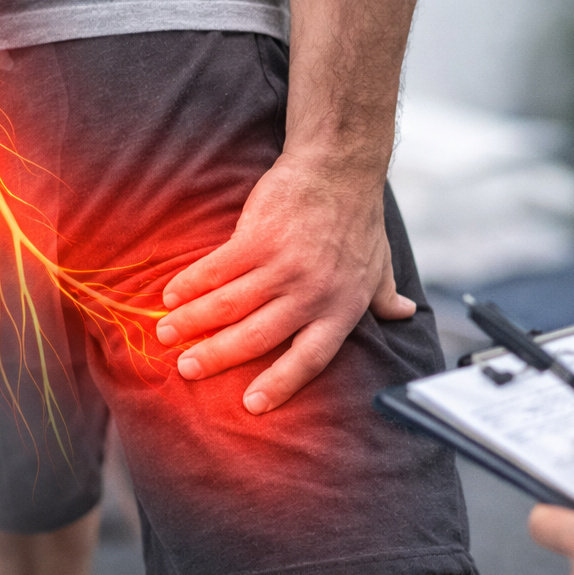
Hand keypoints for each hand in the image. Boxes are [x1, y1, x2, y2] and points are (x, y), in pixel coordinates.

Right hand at [155, 150, 415, 413]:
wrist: (338, 168)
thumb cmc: (357, 219)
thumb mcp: (378, 265)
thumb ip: (385, 297)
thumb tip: (406, 315)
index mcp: (340, 309)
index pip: (309, 360)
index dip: (280, 385)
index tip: (251, 405)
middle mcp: (311, 294)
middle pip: (256, 337)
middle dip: (216, 357)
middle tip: (187, 370)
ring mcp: (283, 265)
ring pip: (229, 306)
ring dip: (192, 323)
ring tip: (167, 336)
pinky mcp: (258, 237)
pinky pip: (216, 270)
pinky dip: (190, 285)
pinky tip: (171, 296)